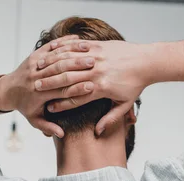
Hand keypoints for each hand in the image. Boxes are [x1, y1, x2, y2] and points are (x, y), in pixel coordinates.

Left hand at [0, 35, 96, 137]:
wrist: (7, 90)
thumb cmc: (24, 106)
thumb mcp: (34, 120)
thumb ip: (48, 127)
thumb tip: (61, 134)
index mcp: (39, 94)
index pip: (61, 90)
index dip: (77, 89)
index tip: (92, 87)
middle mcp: (36, 77)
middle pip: (61, 72)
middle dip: (79, 68)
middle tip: (96, 66)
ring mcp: (34, 64)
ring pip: (57, 57)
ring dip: (74, 54)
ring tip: (91, 53)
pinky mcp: (34, 55)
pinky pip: (50, 47)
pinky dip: (63, 42)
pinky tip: (78, 40)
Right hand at [34, 39, 149, 133]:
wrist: (146, 61)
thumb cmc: (136, 85)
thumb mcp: (124, 104)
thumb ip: (110, 119)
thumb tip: (97, 131)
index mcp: (102, 88)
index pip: (76, 98)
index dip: (61, 104)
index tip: (49, 109)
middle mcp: (97, 72)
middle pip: (68, 80)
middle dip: (50, 85)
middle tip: (36, 89)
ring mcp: (97, 58)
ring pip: (69, 62)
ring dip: (53, 67)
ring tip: (39, 71)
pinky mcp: (98, 46)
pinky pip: (77, 48)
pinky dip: (64, 52)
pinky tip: (53, 55)